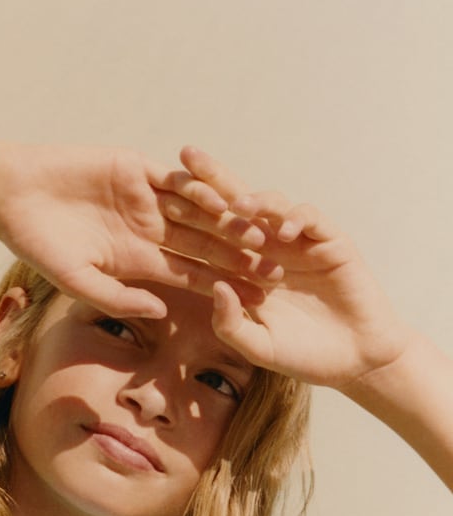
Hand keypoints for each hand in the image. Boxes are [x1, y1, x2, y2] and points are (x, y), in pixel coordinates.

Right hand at [0, 142, 280, 318]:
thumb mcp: (78, 281)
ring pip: (199, 212)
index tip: (253, 303)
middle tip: (276, 270)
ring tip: (263, 235)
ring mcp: (146, 199)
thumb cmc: (39, 245)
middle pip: (204, 245)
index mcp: (138, 261)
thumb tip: (162, 312)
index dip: (222, 288)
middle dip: (238, 257)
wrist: (15, 196)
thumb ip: (119, 297)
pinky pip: (177, 181)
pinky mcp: (139, 170)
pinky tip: (230, 200)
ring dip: (229, 223)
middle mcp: (149, 231)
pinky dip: (202, 188)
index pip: (191, 276)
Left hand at [160, 147, 412, 388]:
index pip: (210, 235)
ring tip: (238, 206)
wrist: (353, 359)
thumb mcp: (258, 347)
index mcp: (243, 270)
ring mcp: (298, 242)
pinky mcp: (329, 241)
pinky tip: (281, 231)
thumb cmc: (302, 356)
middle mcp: (267, 249)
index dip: (189, 216)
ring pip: (271, 206)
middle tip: (186, 157)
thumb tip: (214, 287)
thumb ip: (232, 323)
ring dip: (254, 202)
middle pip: (235, 207)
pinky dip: (295, 219)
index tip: (162, 200)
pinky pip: (309, 218)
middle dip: (211, 181)